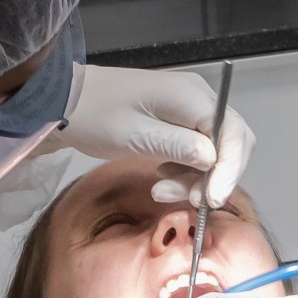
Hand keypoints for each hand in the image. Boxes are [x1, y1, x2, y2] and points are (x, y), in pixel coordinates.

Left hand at [56, 65, 256, 207]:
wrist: (65, 103)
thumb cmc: (94, 115)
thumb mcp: (134, 135)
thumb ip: (177, 147)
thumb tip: (213, 160)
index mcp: (190, 96)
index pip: (232, 133)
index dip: (229, 168)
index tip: (212, 199)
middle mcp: (197, 99)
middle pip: (230, 143)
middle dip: (215, 177)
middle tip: (189, 201)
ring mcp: (188, 110)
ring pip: (214, 152)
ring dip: (196, 179)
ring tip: (161, 191)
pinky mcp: (177, 123)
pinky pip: (196, 152)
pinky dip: (186, 172)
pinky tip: (162, 179)